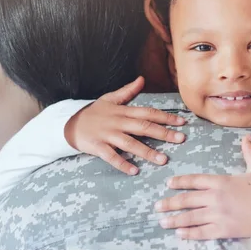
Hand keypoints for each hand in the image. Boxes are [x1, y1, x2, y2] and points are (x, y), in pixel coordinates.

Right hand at [64, 76, 185, 174]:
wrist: (68, 123)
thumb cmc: (93, 112)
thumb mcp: (109, 99)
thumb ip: (128, 91)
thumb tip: (141, 79)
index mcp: (123, 111)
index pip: (148, 113)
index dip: (166, 117)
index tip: (182, 122)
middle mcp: (118, 122)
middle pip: (143, 128)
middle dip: (163, 133)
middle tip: (180, 139)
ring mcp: (107, 135)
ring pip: (130, 144)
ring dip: (147, 152)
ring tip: (163, 159)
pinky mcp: (97, 147)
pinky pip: (111, 156)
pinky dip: (122, 163)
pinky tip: (134, 171)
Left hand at [155, 135, 250, 239]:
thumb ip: (249, 152)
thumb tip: (247, 137)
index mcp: (221, 181)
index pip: (194, 180)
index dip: (180, 182)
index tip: (169, 183)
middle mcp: (215, 198)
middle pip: (186, 200)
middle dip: (170, 203)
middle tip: (157, 206)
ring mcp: (218, 215)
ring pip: (190, 218)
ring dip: (174, 219)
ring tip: (162, 221)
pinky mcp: (223, 230)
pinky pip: (201, 232)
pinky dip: (189, 233)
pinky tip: (179, 233)